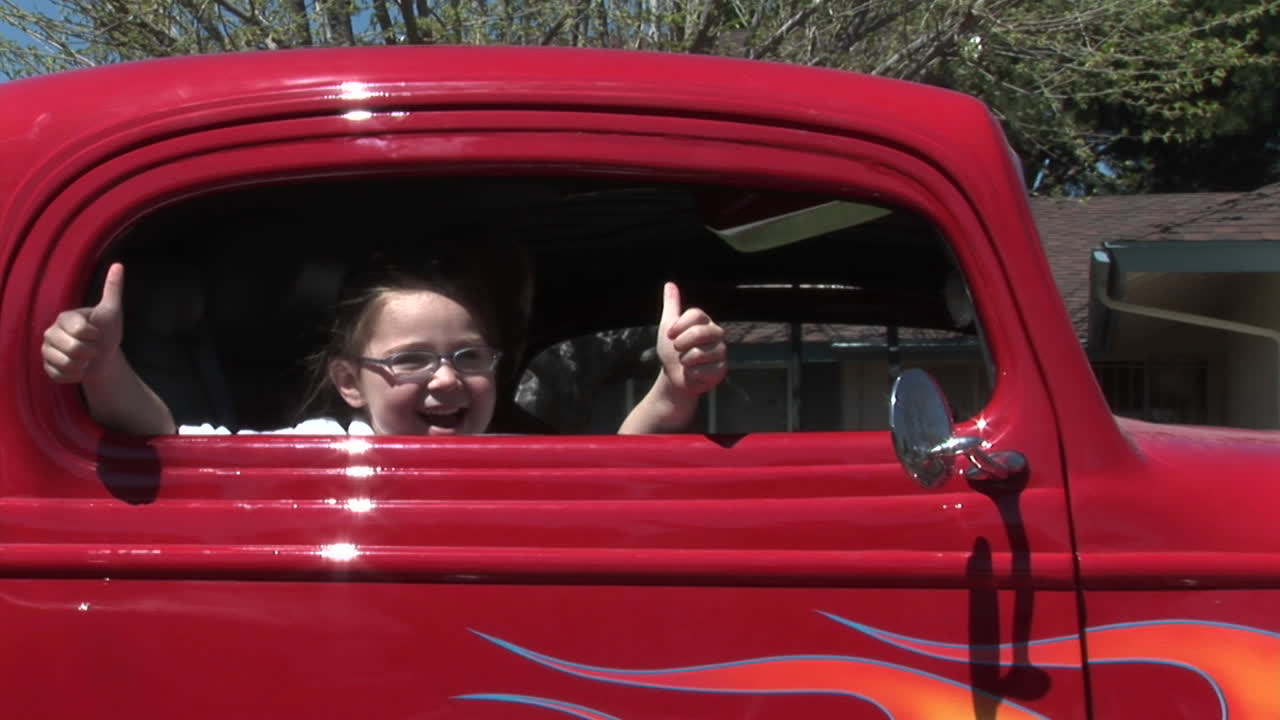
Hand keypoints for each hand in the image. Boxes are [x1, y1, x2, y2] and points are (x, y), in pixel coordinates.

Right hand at [42, 262, 125, 383]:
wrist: (103, 356)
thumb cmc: (106, 332)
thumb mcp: (111, 311)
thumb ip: (112, 289)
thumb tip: (118, 265)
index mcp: (65, 318)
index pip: (79, 331)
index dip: (93, 335)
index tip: (96, 333)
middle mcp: (50, 333)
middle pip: (73, 349)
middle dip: (90, 352)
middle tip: (93, 348)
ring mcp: (47, 351)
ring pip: (66, 364)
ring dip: (83, 365)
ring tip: (86, 359)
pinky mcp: (47, 368)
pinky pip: (61, 376)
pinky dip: (75, 376)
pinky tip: (79, 368)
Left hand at [657, 281, 726, 396]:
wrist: (674, 377)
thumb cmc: (672, 351)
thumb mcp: (668, 326)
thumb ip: (671, 305)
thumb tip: (670, 284)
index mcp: (704, 322)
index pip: (696, 314)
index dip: (679, 325)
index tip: (670, 334)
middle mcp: (716, 334)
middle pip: (699, 332)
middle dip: (681, 343)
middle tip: (677, 348)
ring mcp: (720, 352)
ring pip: (699, 353)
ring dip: (684, 360)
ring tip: (686, 362)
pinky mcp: (721, 369)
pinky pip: (701, 370)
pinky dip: (691, 373)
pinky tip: (693, 372)